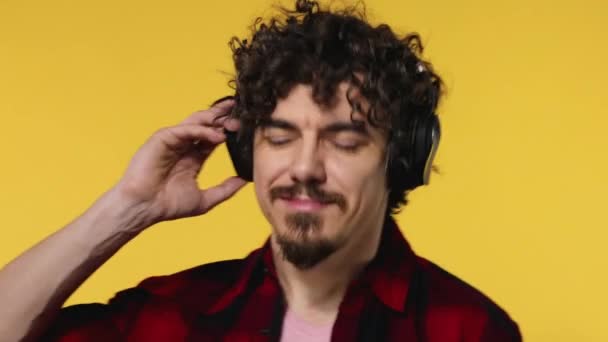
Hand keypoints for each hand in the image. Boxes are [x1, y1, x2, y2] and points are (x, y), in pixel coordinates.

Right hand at [114, 98, 245, 224]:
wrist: (144, 208)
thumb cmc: (167, 205)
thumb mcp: (205, 199)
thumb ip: (225, 189)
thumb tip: (245, 181)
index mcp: (193, 157)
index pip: (213, 137)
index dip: (228, 131)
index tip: (246, 126)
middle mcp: (183, 146)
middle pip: (206, 124)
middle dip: (224, 118)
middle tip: (242, 115)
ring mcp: (173, 140)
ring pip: (196, 122)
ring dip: (215, 120)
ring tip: (233, 122)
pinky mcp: (163, 138)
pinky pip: (185, 129)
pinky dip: (202, 130)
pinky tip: (217, 136)